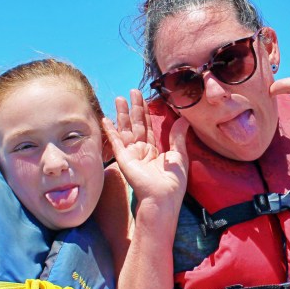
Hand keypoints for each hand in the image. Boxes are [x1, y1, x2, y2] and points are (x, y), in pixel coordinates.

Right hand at [102, 90, 188, 206]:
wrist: (163, 198)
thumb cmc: (173, 182)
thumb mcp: (179, 156)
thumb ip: (178, 137)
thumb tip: (184, 119)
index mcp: (154, 151)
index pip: (149, 127)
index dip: (146, 112)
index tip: (143, 97)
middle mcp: (141, 151)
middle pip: (136, 125)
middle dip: (134, 108)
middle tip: (132, 91)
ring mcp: (131, 155)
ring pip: (126, 129)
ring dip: (122, 114)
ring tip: (119, 98)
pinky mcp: (124, 159)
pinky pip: (116, 142)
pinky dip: (110, 131)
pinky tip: (105, 119)